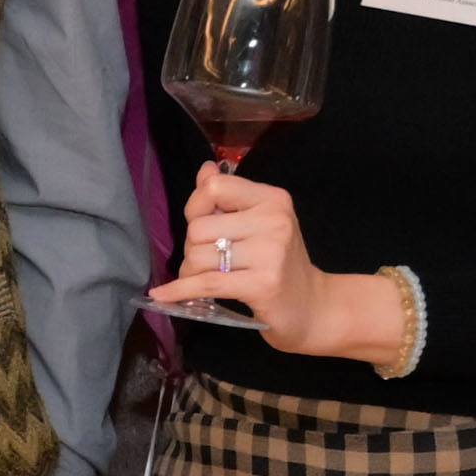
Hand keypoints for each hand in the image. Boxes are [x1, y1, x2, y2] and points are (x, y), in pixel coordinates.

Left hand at [141, 158, 350, 349]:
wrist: (312, 306)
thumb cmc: (280, 263)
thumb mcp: (259, 222)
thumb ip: (229, 196)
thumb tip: (205, 169)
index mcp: (272, 198)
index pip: (214, 187)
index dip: (196, 206)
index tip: (201, 224)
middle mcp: (274, 220)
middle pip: (199, 227)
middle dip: (192, 248)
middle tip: (207, 261)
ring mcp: (270, 253)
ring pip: (199, 256)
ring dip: (191, 272)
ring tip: (204, 279)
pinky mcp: (262, 284)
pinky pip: (206, 284)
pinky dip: (179, 291)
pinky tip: (163, 296)